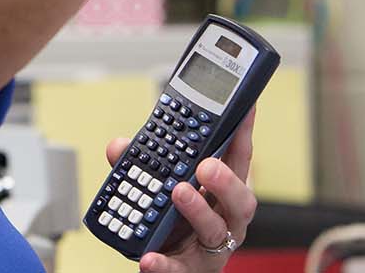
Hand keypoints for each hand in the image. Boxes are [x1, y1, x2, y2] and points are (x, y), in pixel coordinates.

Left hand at [104, 107, 258, 272]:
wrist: (169, 266)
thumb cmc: (173, 223)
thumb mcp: (161, 188)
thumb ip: (140, 165)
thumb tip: (120, 146)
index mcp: (222, 195)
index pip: (237, 161)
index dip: (243, 134)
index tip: (244, 108)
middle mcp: (224, 220)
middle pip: (240, 200)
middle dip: (226, 180)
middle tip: (207, 164)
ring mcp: (210, 248)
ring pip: (213, 230)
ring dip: (197, 209)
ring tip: (179, 192)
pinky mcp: (188, 270)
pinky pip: (177, 269)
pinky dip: (163, 264)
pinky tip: (149, 257)